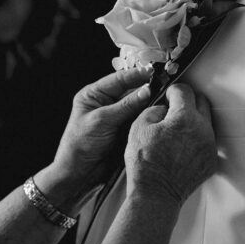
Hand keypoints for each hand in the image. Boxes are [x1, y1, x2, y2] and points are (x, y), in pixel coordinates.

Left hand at [43, 68, 153, 202]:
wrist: (79, 172)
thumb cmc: (80, 145)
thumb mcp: (102, 121)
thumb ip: (125, 106)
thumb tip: (146, 91)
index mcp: (93, 95)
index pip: (118, 79)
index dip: (136, 75)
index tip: (152, 71)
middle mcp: (105, 103)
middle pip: (129, 90)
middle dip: (145, 88)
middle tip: (164, 85)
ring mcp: (115, 116)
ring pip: (136, 105)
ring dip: (149, 103)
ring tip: (165, 98)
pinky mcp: (123, 129)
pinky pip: (138, 119)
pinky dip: (147, 116)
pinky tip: (158, 114)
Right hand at [125, 83, 216, 204]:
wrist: (156, 194)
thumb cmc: (145, 163)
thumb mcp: (138, 127)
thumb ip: (154, 110)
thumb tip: (163, 108)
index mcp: (185, 118)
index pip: (185, 91)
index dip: (173, 91)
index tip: (167, 97)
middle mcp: (203, 129)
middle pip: (202, 102)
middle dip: (187, 102)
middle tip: (174, 109)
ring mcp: (209, 146)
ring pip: (207, 122)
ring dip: (194, 120)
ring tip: (177, 130)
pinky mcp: (211, 160)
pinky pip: (207, 141)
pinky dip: (197, 139)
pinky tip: (182, 147)